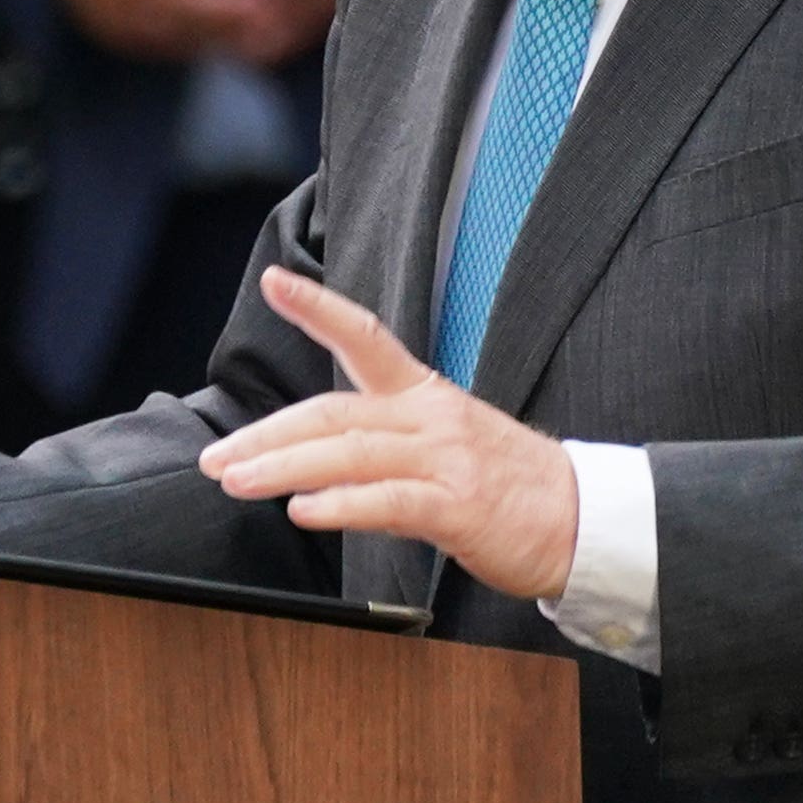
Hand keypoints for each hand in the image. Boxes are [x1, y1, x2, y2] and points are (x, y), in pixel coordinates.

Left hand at [198, 268, 577, 599]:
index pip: (366, 337)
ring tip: (237, 481)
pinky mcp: (458, 505)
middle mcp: (431, 417)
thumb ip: (386, 443)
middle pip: (335, 413)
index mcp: (426, 396)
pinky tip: (304, 510)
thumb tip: (316, 456)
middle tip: (217, 457)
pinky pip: (387, 500)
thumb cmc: (511, 487)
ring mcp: (446, 458)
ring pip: (350, 453)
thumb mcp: (448, 444)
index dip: (318, 308)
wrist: (585, 521)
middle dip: (266, 434)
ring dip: (284, 466)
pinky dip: (339, 504)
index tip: (276, 281)